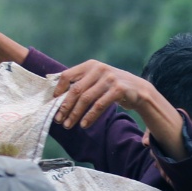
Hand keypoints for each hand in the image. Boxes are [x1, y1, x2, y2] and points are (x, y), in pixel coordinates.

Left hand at [53, 59, 185, 155]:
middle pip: (75, 90)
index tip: (52, 103)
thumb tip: (56, 95)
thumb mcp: (96, 79)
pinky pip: (99, 105)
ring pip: (86, 99)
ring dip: (75, 114)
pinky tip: (84, 124)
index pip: (67, 75)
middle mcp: (99, 69)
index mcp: (90, 65)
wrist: (139, 90)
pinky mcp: (118, 89)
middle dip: (65, 107)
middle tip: (58, 119)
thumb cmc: (111, 86)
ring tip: (69, 125)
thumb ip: (80, 83)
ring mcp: (109, 78)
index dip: (58, 90)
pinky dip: (90, 116)